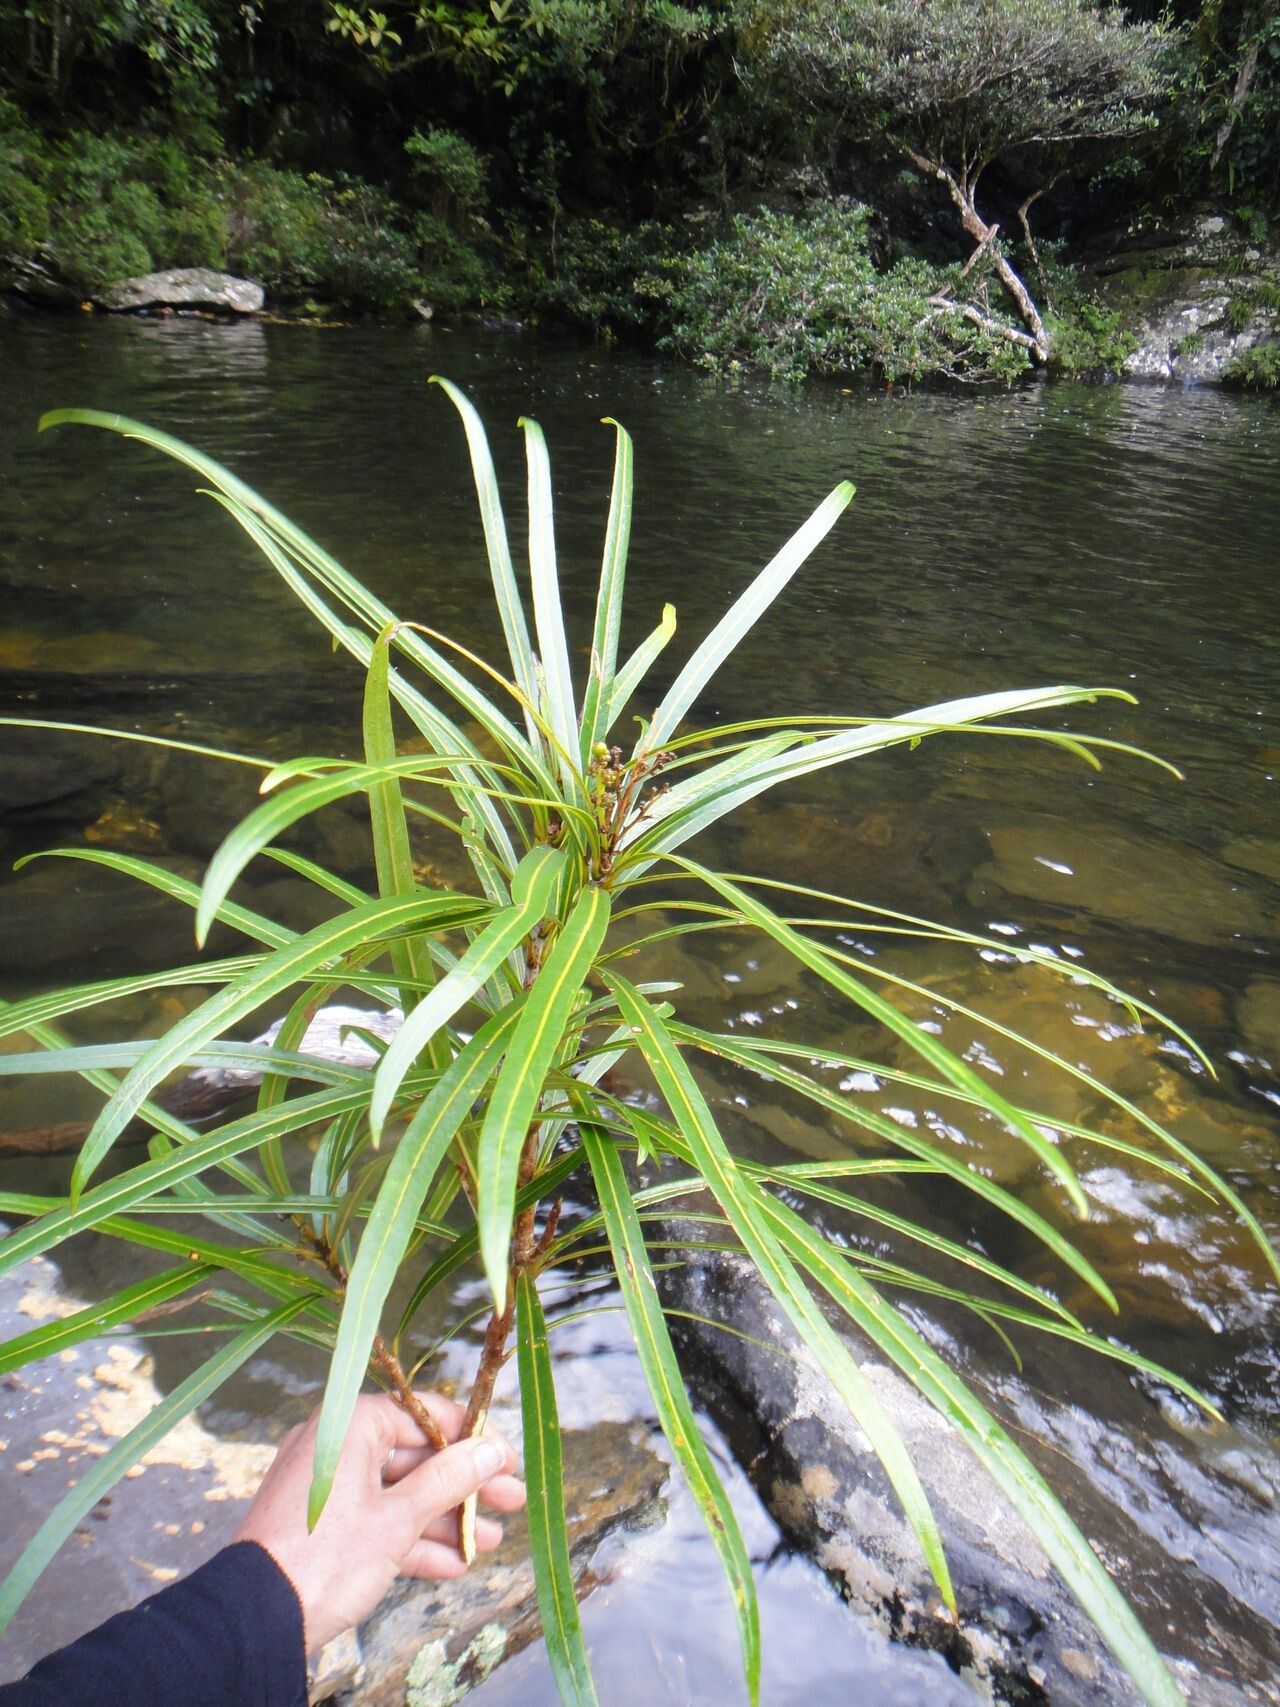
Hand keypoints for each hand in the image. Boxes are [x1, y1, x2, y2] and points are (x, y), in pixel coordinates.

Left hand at [234, 1392, 525, 1653]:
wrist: (255, 1620)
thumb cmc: (326, 1556)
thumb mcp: (398, 1518)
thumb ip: (448, 1479)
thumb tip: (491, 1450)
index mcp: (349, 1425)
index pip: (422, 1415)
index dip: (470, 1437)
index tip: (505, 1458)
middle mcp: (335, 1447)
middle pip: (413, 1458)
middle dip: (463, 1486)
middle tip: (510, 1501)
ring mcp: (326, 1490)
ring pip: (397, 1495)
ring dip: (443, 1520)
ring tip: (489, 1542)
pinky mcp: (321, 1528)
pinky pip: (374, 1523)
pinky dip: (409, 1542)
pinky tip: (452, 1565)